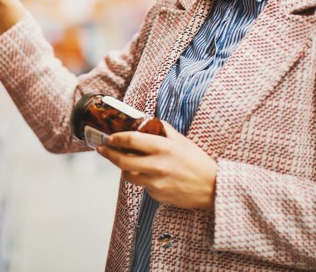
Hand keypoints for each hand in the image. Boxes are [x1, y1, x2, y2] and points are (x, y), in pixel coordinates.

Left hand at [96, 121, 216, 209]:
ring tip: (125, 160)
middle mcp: (157, 165)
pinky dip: (141, 179)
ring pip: (128, 175)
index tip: (109, 137)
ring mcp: (156, 182)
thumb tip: (145, 120)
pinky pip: (142, 186)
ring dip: (123, 167)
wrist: (213, 188)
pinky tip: (150, 174)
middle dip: (109, 154)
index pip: (131, 140)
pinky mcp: (157, 195)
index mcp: (163, 147)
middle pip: (122, 161)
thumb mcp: (181, 140)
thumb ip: (162, 129)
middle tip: (102, 149)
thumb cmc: (197, 162)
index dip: (116, 138)